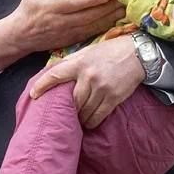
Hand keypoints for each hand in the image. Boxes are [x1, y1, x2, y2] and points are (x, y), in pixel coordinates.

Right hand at [0, 0, 123, 73]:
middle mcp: (62, 21)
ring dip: (110, 17)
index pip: (74, 4)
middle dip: (108, 6)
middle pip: (89, 15)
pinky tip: (117, 19)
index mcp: (51, 7)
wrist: (20, 36)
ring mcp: (69, 32)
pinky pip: (92, 32)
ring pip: (94, 25)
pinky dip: (106, 26)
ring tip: (126, 7)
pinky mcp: (73, 39)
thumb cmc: (27, 11)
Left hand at [28, 36, 145, 128]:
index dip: (42, 86)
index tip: (33, 95)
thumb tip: (51, 70)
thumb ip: (71, 61)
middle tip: (65, 113)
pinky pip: (98, 116)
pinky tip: (89, 122)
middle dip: (68, 109)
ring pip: (84, 111)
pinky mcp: (113, 97)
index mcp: (80, 63)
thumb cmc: (110, 51)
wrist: (139, 53)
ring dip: (80, 118)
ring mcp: (101, 88)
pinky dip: (91, 122)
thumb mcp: (88, 51)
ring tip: (79, 118)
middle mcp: (89, 76)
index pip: (55, 75)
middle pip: (72, 100)